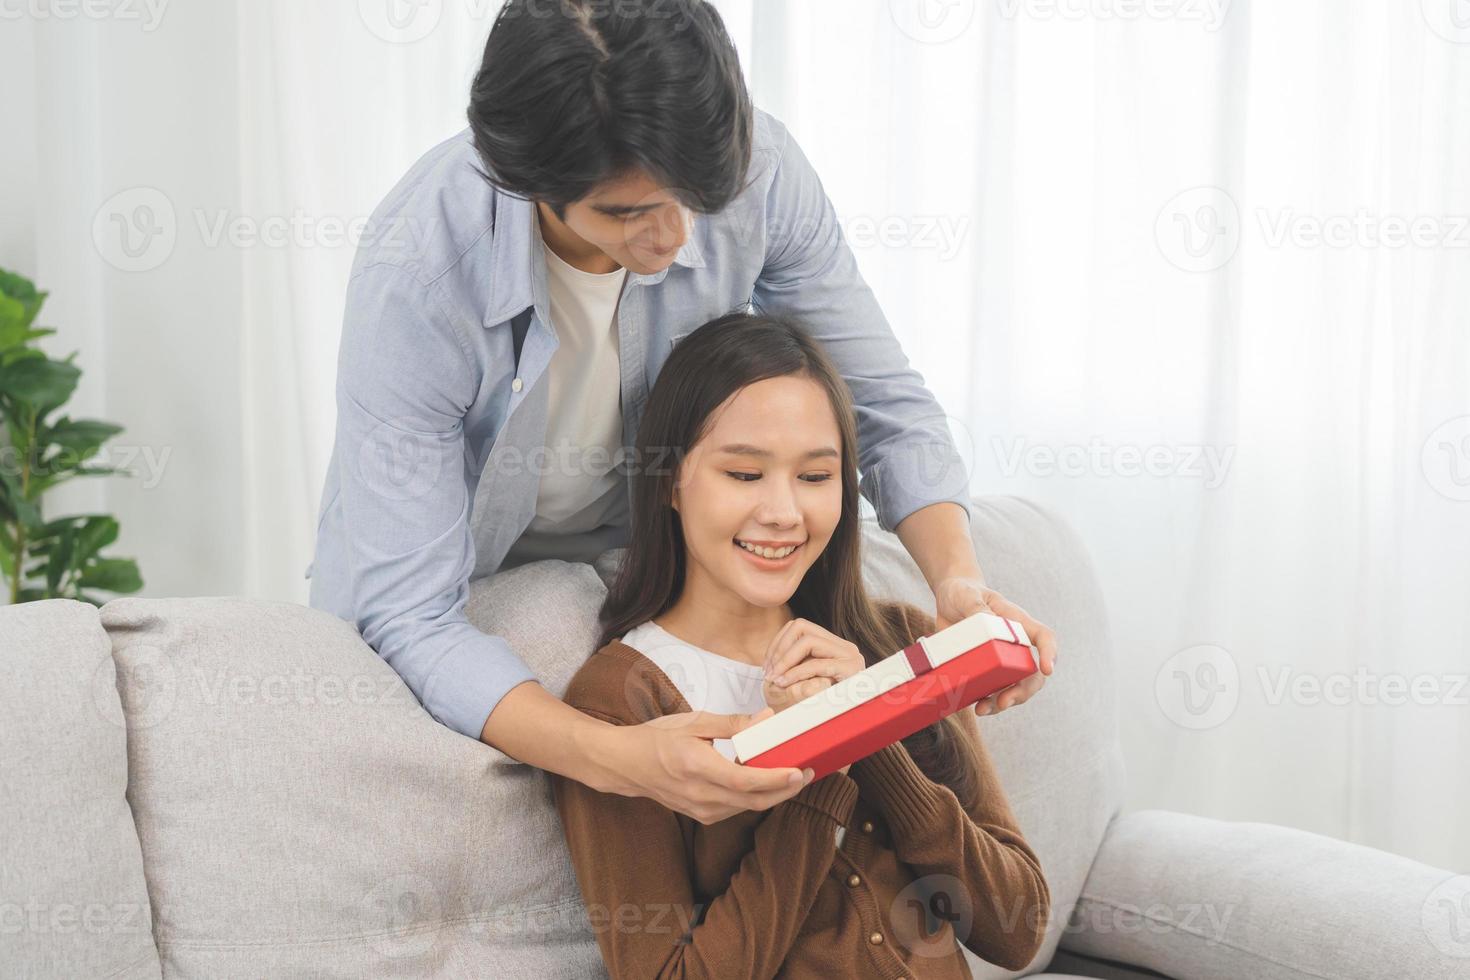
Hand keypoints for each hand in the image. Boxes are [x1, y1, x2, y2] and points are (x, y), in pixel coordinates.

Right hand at [601, 708, 812, 823]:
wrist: (626, 764)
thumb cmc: (657, 738)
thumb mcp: (694, 722)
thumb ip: (732, 723)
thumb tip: (766, 718)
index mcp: (697, 767)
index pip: (745, 781)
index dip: (775, 779)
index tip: (799, 771)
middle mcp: (700, 795)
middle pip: (754, 800)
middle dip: (786, 789)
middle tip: (809, 772)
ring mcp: (701, 809)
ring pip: (748, 807)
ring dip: (774, 794)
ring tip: (793, 774)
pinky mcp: (703, 815)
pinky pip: (737, 808)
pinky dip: (756, 796)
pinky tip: (766, 781)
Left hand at [761, 618, 866, 712]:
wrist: (833, 730)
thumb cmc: (812, 707)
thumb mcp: (798, 680)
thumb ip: (791, 660)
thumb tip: (775, 648)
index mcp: (833, 646)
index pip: (800, 626)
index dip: (778, 642)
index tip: (767, 665)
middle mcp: (844, 647)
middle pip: (801, 626)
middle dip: (779, 648)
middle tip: (768, 671)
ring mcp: (850, 657)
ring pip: (808, 641)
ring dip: (785, 659)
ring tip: (775, 677)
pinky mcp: (851, 670)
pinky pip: (816, 665)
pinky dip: (796, 673)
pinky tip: (784, 683)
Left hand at [934, 577, 1056, 716]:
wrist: (948, 599)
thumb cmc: (963, 592)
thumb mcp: (967, 595)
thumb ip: (975, 607)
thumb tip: (988, 622)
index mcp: (1017, 622)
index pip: (1043, 637)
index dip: (1050, 654)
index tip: (1047, 670)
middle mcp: (1014, 644)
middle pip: (1031, 672)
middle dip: (1023, 691)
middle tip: (1005, 701)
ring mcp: (999, 660)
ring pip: (1013, 687)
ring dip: (1003, 702)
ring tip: (983, 709)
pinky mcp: (983, 670)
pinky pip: (990, 690)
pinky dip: (985, 702)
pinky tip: (974, 706)